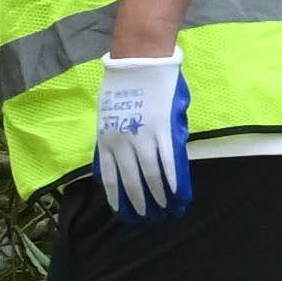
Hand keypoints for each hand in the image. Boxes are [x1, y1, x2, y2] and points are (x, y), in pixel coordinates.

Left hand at [89, 50, 194, 218]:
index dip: (118, 198)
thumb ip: (116, 138)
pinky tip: (175, 192)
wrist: (138, 62)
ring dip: (156, 196)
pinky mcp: (163, 130)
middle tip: (146, 218)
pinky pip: (168, 160)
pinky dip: (172, 178)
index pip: (110, 178)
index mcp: (105, 140)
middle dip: (138, 203)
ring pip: (149, 175)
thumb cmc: (123, 85)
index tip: (123, 213)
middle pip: (130, 181)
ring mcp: (143, 138)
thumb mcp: (108, 116)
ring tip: (163, 210)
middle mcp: (121, 143)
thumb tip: (128, 157)